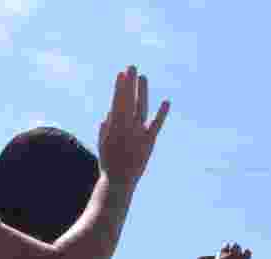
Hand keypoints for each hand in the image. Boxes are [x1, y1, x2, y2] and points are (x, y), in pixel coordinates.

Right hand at [98, 66, 169, 186]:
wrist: (119, 180)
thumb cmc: (109, 161)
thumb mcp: (103, 142)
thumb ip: (106, 127)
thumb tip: (110, 113)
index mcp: (113, 126)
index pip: (117, 102)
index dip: (120, 87)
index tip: (121, 73)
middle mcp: (126, 127)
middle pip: (129, 100)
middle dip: (130, 83)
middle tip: (132, 67)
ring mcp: (138, 133)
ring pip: (141, 108)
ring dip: (142, 92)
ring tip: (143, 77)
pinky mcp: (149, 141)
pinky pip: (157, 125)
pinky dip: (162, 113)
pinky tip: (167, 101)